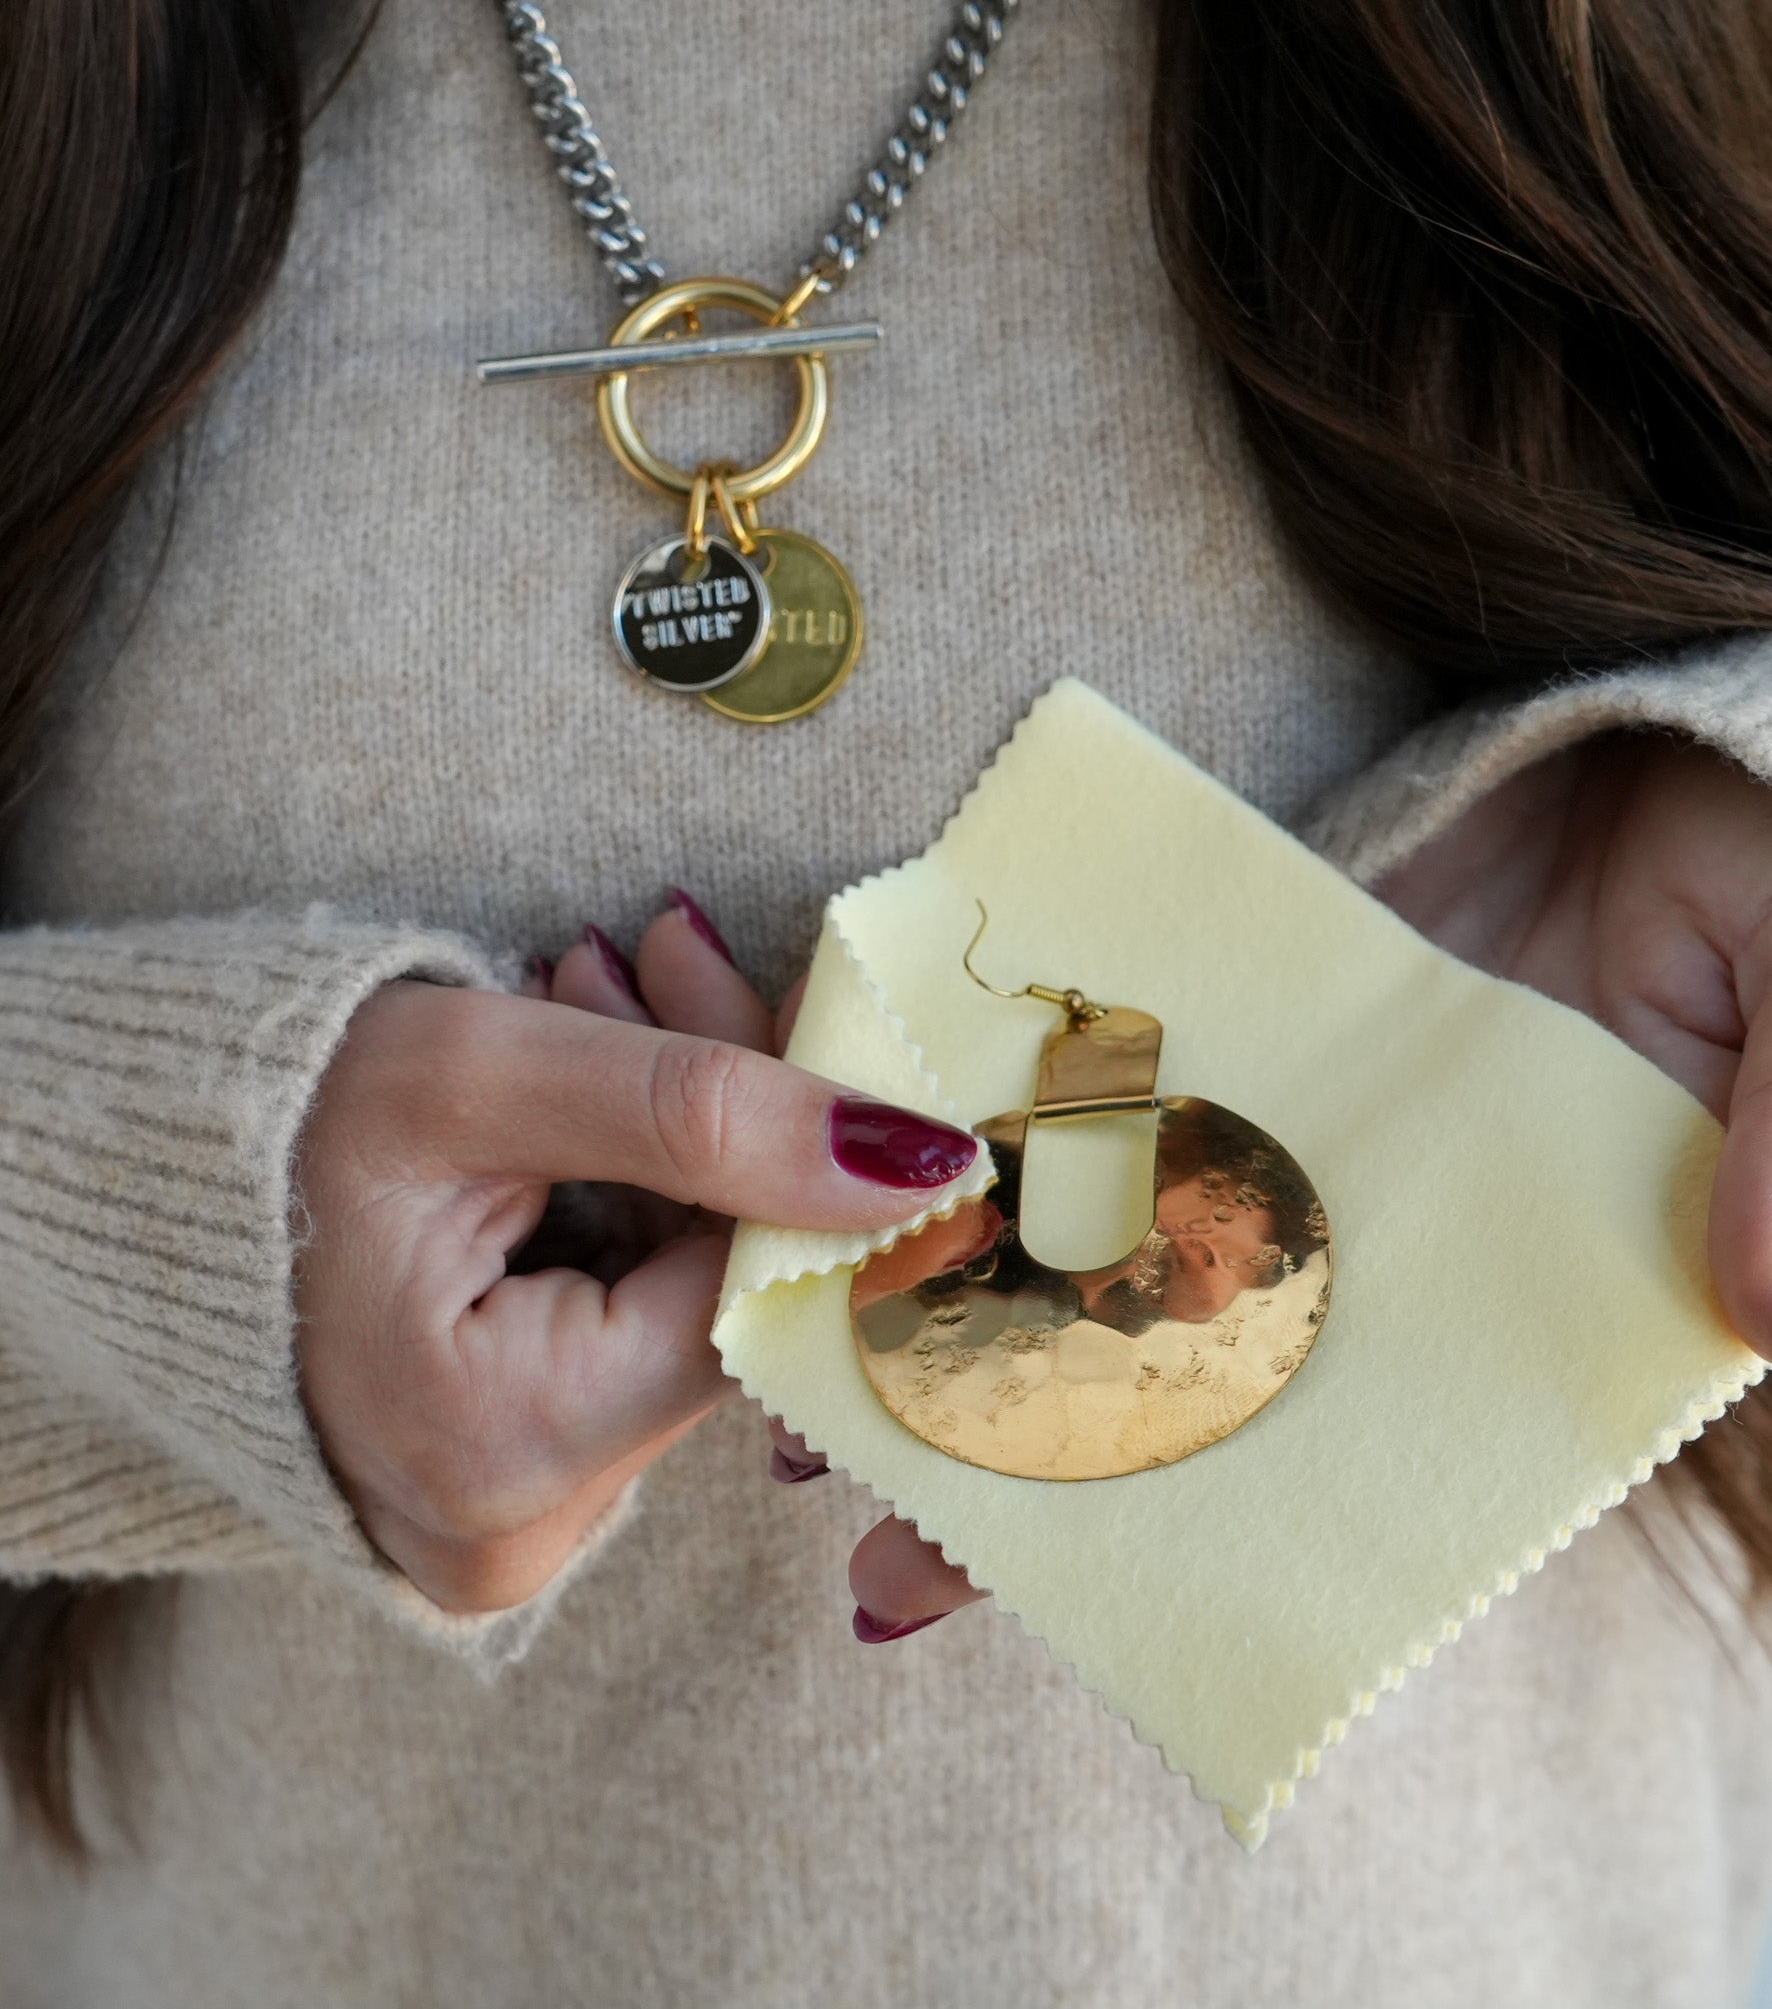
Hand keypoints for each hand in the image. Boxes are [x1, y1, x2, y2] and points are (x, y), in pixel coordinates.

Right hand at [295, 896, 978, 1613]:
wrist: (140, 1187)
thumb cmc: (273, 1133)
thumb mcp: (480, 1078)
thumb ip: (698, 1110)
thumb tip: (917, 1161)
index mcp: (500, 1453)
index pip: (741, 1292)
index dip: (792, 1151)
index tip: (820, 1022)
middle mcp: (520, 1526)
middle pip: (719, 1296)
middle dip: (718, 1117)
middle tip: (665, 959)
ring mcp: (521, 1512)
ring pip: (685, 1297)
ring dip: (675, 1137)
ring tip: (598, 995)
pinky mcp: (523, 1470)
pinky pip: (636, 1319)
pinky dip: (635, 1192)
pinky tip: (585, 1088)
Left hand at [796, 734, 1771, 1642]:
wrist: (1704, 736)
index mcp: (1513, 1288)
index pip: (1343, 1451)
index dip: (1202, 1535)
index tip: (1045, 1597)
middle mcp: (1382, 1232)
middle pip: (1196, 1372)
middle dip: (1039, 1456)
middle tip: (865, 1546)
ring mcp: (1302, 1123)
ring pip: (1127, 1240)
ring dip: (986, 1308)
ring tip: (820, 1379)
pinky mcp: (1247, 1012)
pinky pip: (1120, 1084)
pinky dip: (1019, 1136)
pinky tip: (898, 1178)